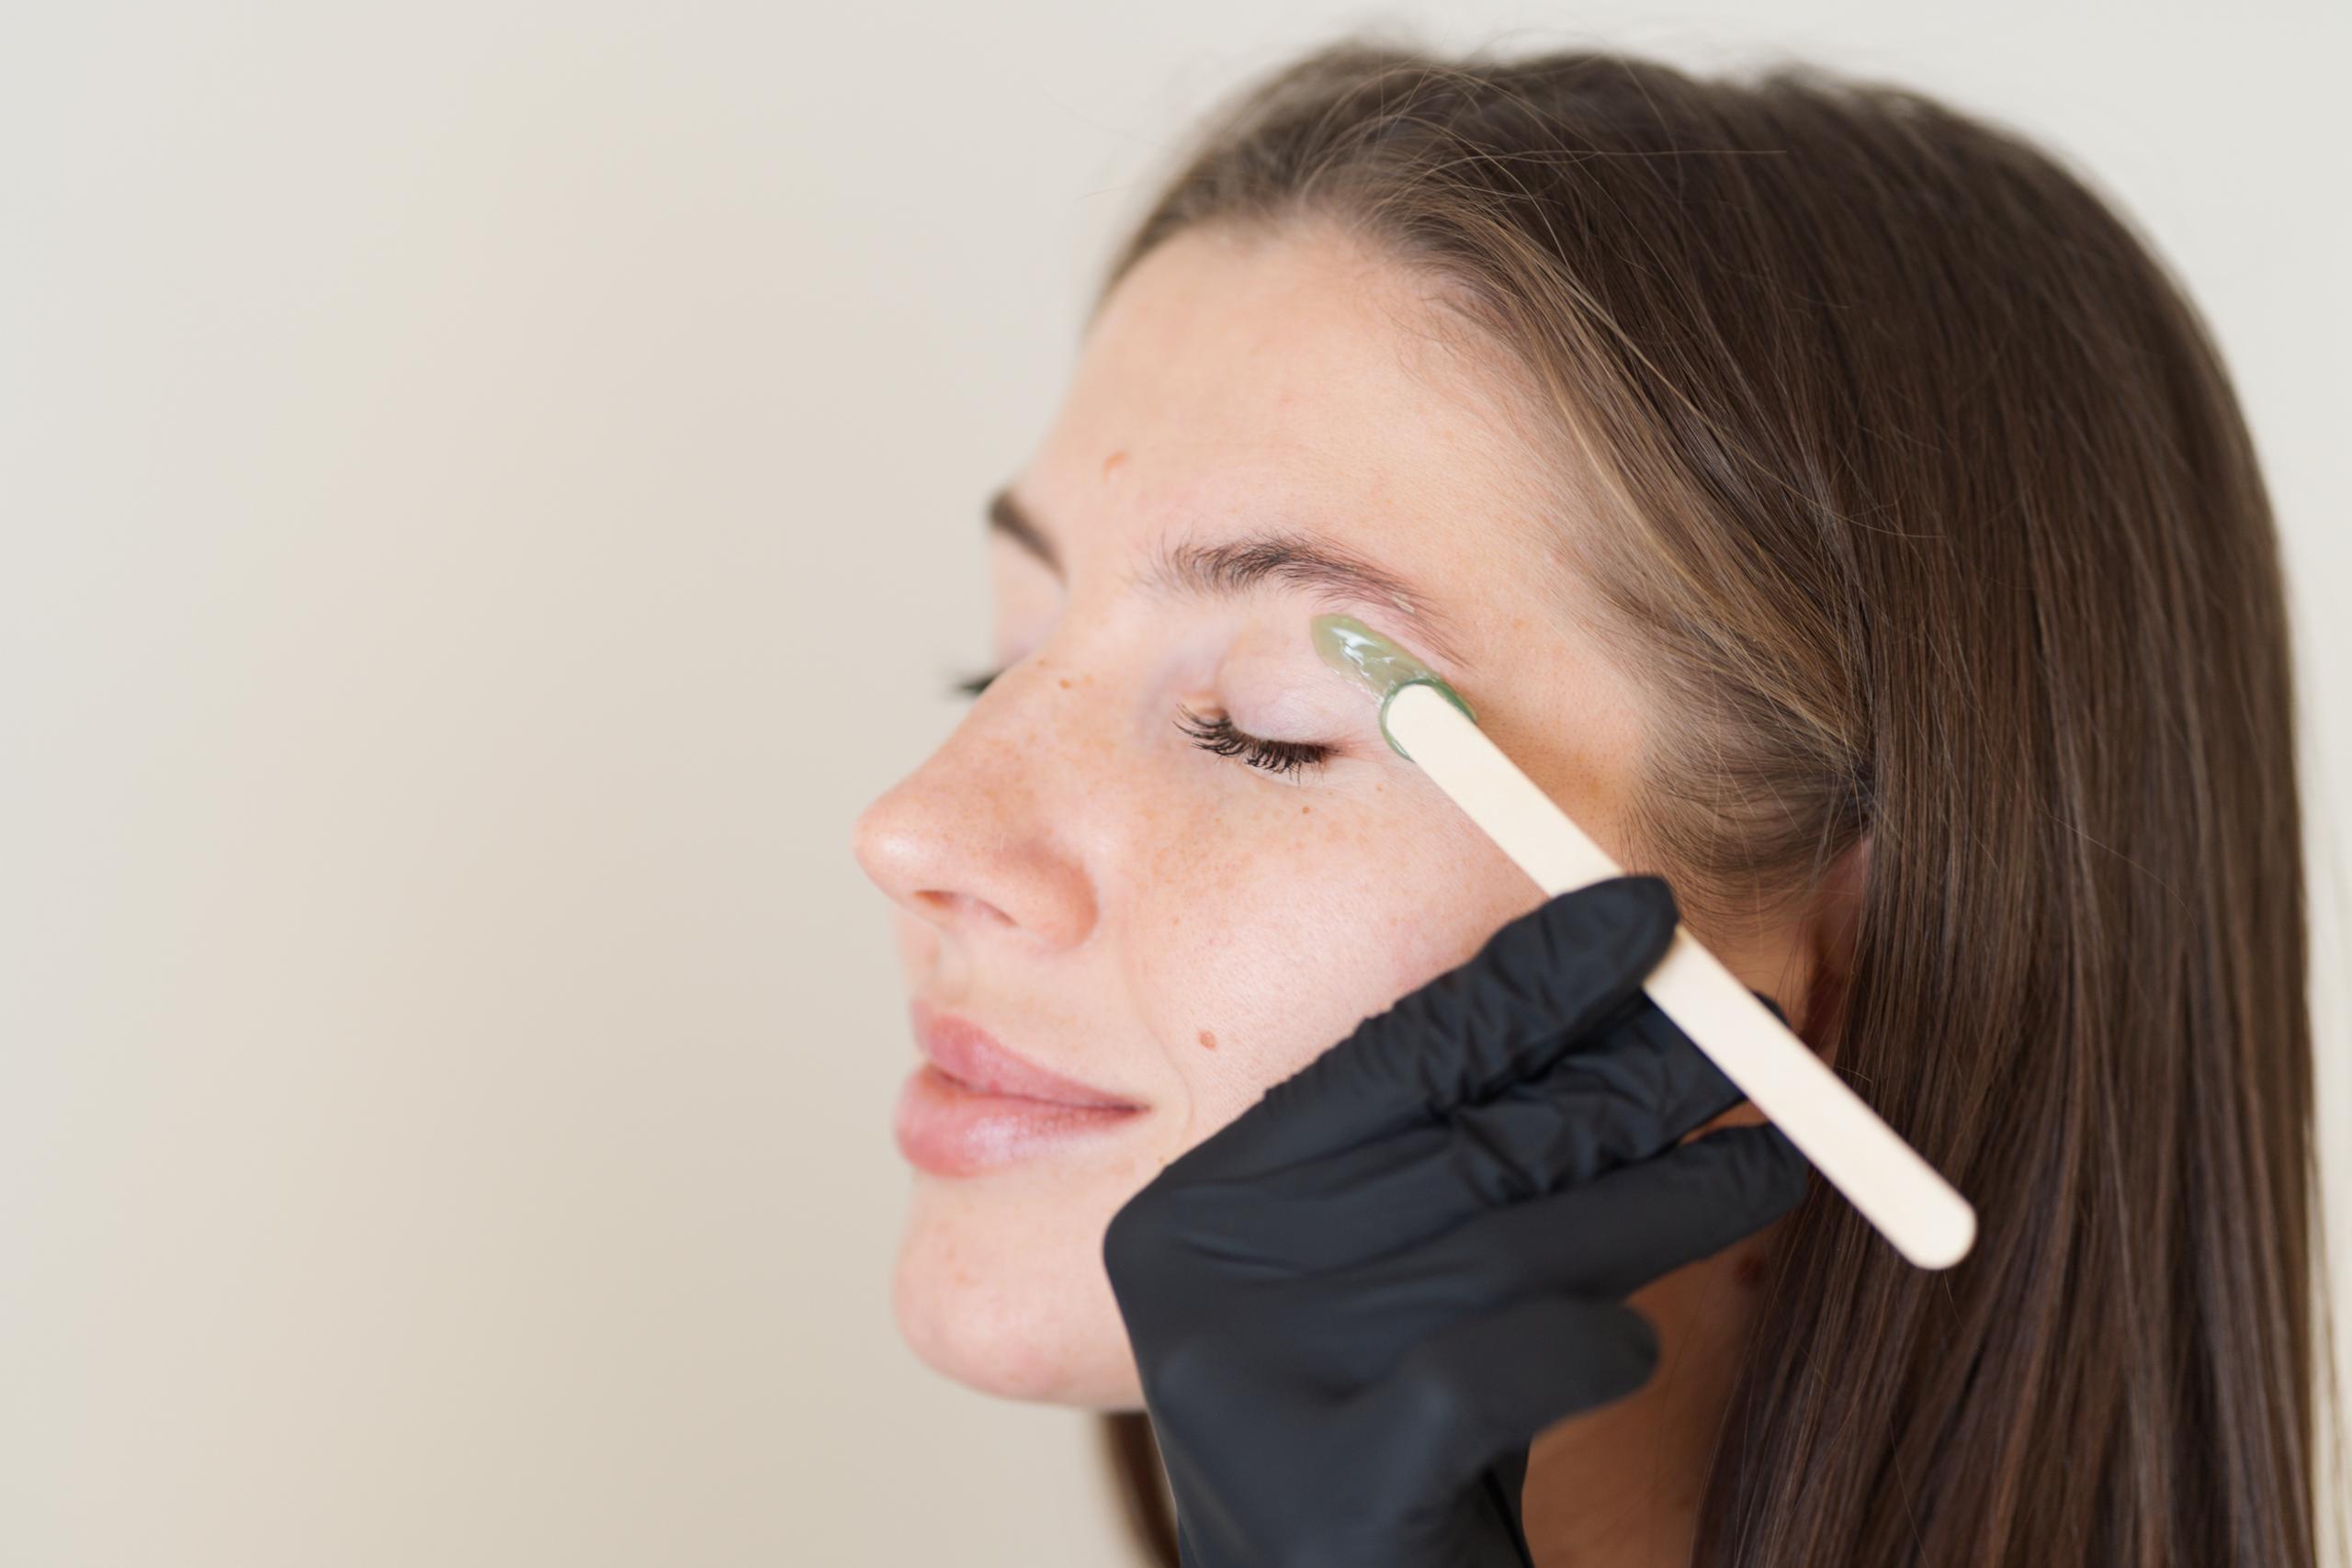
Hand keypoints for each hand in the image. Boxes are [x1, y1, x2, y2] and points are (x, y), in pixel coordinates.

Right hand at [1101, 875, 1811, 1567]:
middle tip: (1764, 1029)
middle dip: (1632, 1073)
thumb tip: (1632, 999)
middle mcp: (1196, 1286)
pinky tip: (1634, 1347)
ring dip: (1667, 1194)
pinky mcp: (1324, 1489)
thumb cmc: (1398, 1455)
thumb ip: (1467, 1165)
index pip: (1387, 1058)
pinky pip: (1497, 1369)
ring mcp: (1246, 1390)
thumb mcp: (1407, 1294)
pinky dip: (1588, 1347)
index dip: (1527, 979)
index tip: (1648, 915)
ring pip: (1505, 1248)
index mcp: (1194, 1213)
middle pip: (1462, 1141)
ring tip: (1773, 1156)